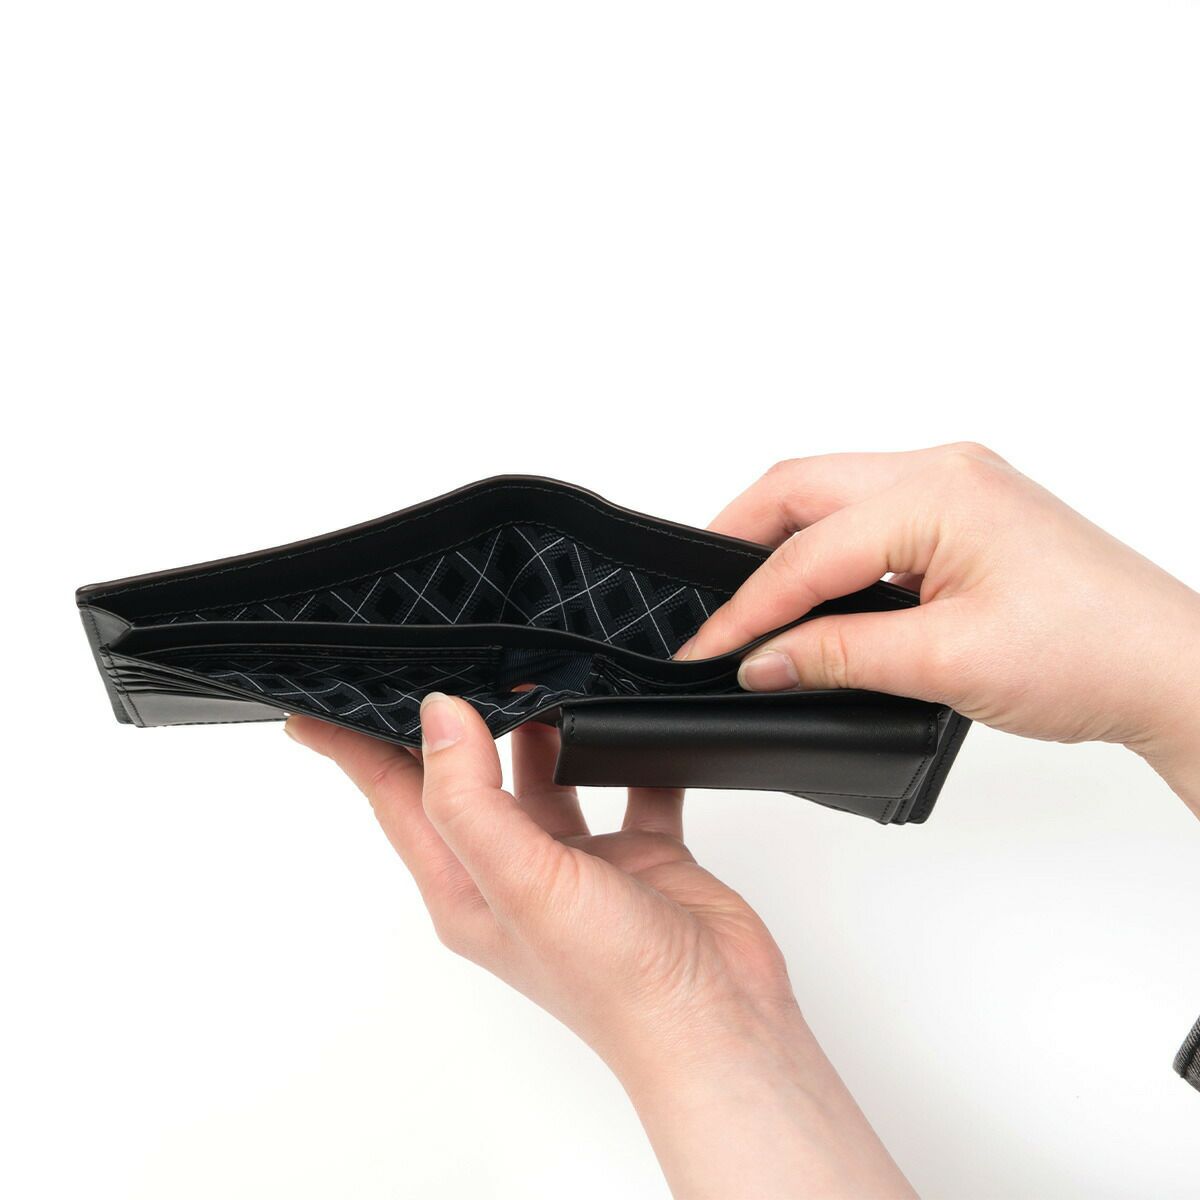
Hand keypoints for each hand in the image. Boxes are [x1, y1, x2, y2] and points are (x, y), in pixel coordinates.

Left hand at [286, 699, 914, 1198]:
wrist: (719, 1020)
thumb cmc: (617, 982)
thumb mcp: (522, 884)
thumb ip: (471, 799)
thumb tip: (437, 718)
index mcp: (467, 886)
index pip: (395, 801)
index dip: (353, 753)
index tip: (316, 710)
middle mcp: (515, 870)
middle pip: (464, 779)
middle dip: (447, 724)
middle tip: (439, 660)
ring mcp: (577, 861)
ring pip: (541, 772)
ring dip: (538, 725)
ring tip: (533, 670)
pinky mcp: (636, 849)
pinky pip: (623, 782)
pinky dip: (625, 749)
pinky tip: (628, 717)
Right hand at [681, 443, 1199, 811]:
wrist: (1171, 669)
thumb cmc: (1095, 652)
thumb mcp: (946, 662)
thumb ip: (836, 654)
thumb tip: (762, 660)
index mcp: (939, 489)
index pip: (807, 550)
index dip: (748, 608)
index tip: (708, 651)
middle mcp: (944, 470)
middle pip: (802, 487)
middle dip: (739, 541)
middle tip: (704, 605)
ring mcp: (956, 486)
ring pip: (831, 497)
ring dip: (782, 544)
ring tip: (745, 598)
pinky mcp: (964, 515)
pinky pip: (867, 517)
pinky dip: (825, 552)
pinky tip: (809, 590)